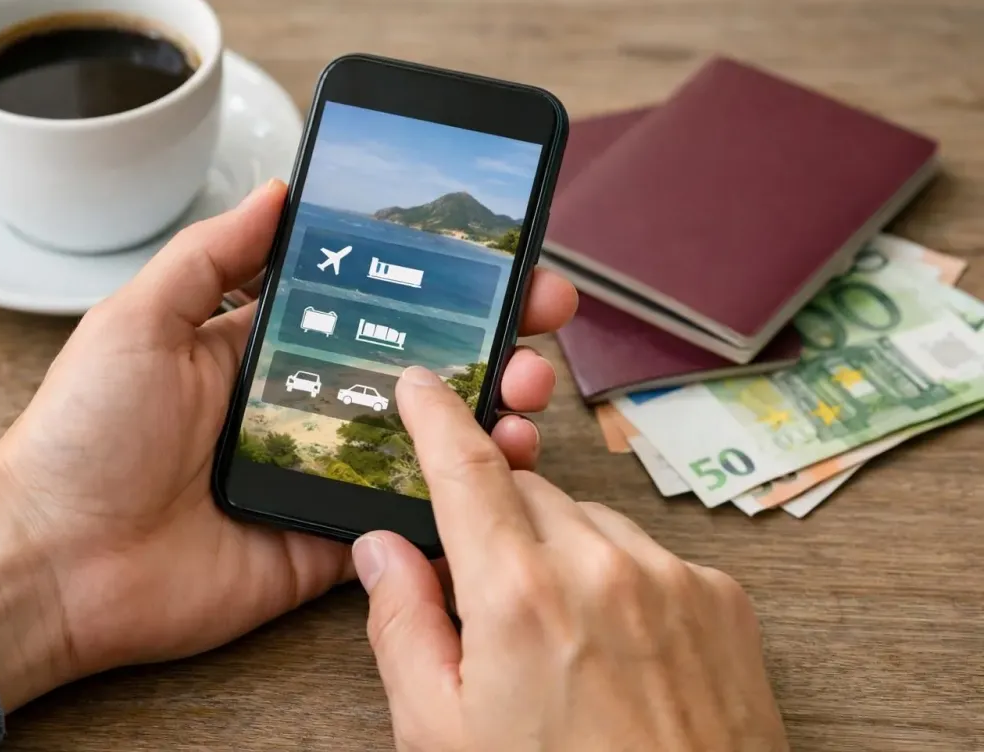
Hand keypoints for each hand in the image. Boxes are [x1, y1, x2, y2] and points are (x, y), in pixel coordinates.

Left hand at [0, 179, 578, 710]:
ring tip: (528, 385)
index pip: (368, 301)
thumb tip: (276, 191)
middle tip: (539, 312)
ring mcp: (320, 472)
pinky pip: (407, 515)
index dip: (430, 279)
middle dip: (486, 335)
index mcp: (263, 348)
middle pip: (415, 365)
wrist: (55, 562)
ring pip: (427, 439)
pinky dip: (461, 495)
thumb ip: (211, 256)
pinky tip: (500, 464)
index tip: (489, 255)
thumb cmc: (81, 436)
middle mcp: (302, 406)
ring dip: (489, 408)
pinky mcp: (327, 539)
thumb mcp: (138, 319)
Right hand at [354, 367, 789, 750]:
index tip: (421, 386)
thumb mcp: (443, 733)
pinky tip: (616, 648)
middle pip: (527, 494)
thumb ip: (403, 627)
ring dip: (559, 552)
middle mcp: (602, 568)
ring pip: (588, 521)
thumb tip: (381, 551)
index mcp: (520, 597)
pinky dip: (619, 579)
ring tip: (559, 641)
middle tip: (486, 596)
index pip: (467, 469)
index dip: (436, 417)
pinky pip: (647, 554)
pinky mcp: (722, 598)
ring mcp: (672, 577)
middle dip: (495, 524)